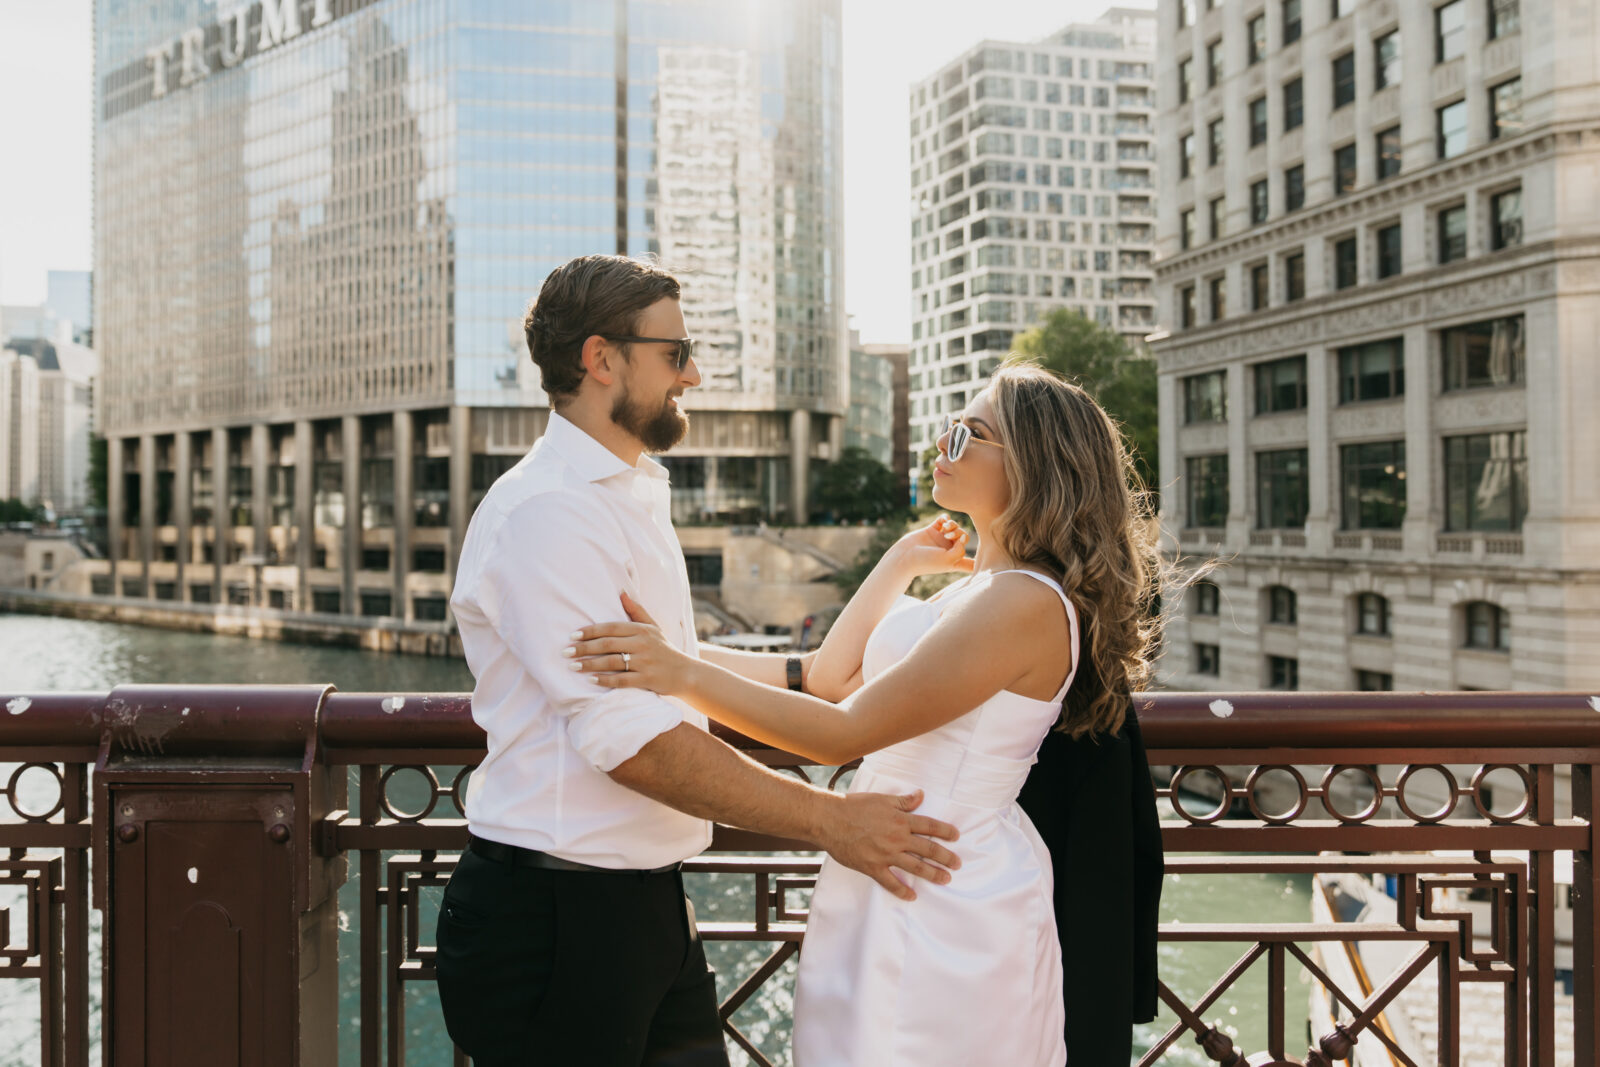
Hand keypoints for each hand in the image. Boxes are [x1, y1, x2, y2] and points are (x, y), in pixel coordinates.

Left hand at [568, 593, 697, 695]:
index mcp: (641, 629)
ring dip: (590, 664)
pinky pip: (622, 680)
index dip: (590, 631)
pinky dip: (605, 680)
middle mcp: (642, 644)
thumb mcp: (653, 627)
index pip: (610, 628)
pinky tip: (591, 680)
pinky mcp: (647, 679)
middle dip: (584, 648)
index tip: (572, 635)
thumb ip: (636, 611)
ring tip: (573, 666)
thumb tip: (620, 592)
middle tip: (566, 652)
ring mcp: (645, 662)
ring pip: (612, 662)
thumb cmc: (664, 648)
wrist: (686, 672)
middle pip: (607, 644)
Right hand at [814, 789, 960, 901]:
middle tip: (957, 864)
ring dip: (933, 874)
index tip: (956, 837)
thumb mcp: (881, 799)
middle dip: (946, 857)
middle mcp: (897, 838)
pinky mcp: (872, 867)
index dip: (945, 832)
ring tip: (945, 879)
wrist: (829, 819)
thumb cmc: (854, 806)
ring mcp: (886, 854)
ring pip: (915, 867)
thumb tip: (920, 795)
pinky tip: (912, 896)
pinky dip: (902, 890)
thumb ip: (903, 801)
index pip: (929, 826)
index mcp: (900, 820)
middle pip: (928, 849)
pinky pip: (891, 882)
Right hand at [890, 514, 973, 579]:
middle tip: (949, 536)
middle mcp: (948, 550)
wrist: (905, 556)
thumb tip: (961, 536)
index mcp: (954, 561)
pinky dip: (945, 518)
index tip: (986, 558)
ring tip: (945, 528)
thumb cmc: (927, 562)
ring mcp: (940, 539)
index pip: (971, 563)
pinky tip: (942, 521)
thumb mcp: (949, 560)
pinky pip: (943, 520)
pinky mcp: (931, 530)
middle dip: (960, 533)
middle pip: (964, 537)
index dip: (980, 561)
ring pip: (954, 527)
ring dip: (953, 525)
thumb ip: (961, 549)